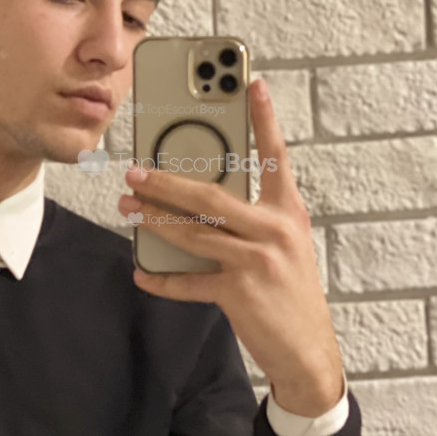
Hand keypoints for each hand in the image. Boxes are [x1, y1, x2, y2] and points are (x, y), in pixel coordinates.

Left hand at [118, 78, 343, 416]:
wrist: (308, 353)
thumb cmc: (291, 293)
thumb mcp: (285, 247)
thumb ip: (252, 219)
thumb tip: (199, 203)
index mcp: (289, 212)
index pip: (276, 157)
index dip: (264, 119)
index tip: (251, 82)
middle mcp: (275, 230)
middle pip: (211, 195)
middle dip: (167, 181)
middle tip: (135, 170)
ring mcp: (257, 261)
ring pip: (193, 232)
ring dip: (154, 220)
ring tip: (128, 208)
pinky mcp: (239, 292)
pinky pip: (189, 281)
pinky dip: (162, 279)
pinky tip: (141, 272)